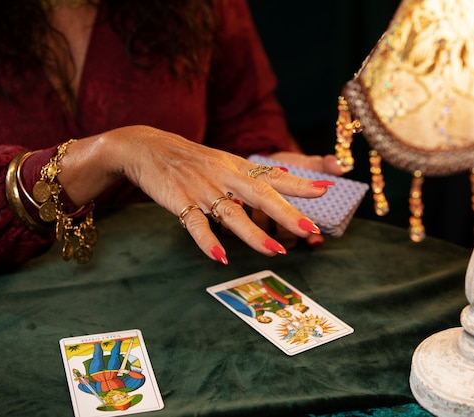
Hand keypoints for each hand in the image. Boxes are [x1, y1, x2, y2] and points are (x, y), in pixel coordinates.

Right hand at [56, 126, 332, 263]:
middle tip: (310, 228)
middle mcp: (224, 176)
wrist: (146, 147)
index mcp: (236, 166)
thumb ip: (250, 174)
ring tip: (276, 251)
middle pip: (260, 195)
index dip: (299, 184)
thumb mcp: (222, 160)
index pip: (272, 175)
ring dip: (254, 234)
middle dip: (286, 212)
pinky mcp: (180, 203)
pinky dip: (208, 241)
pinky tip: (220, 258)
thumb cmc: (189, 159)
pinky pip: (196, 225)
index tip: (326, 189)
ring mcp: (203, 190)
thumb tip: (282, 178)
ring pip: (232, 214)